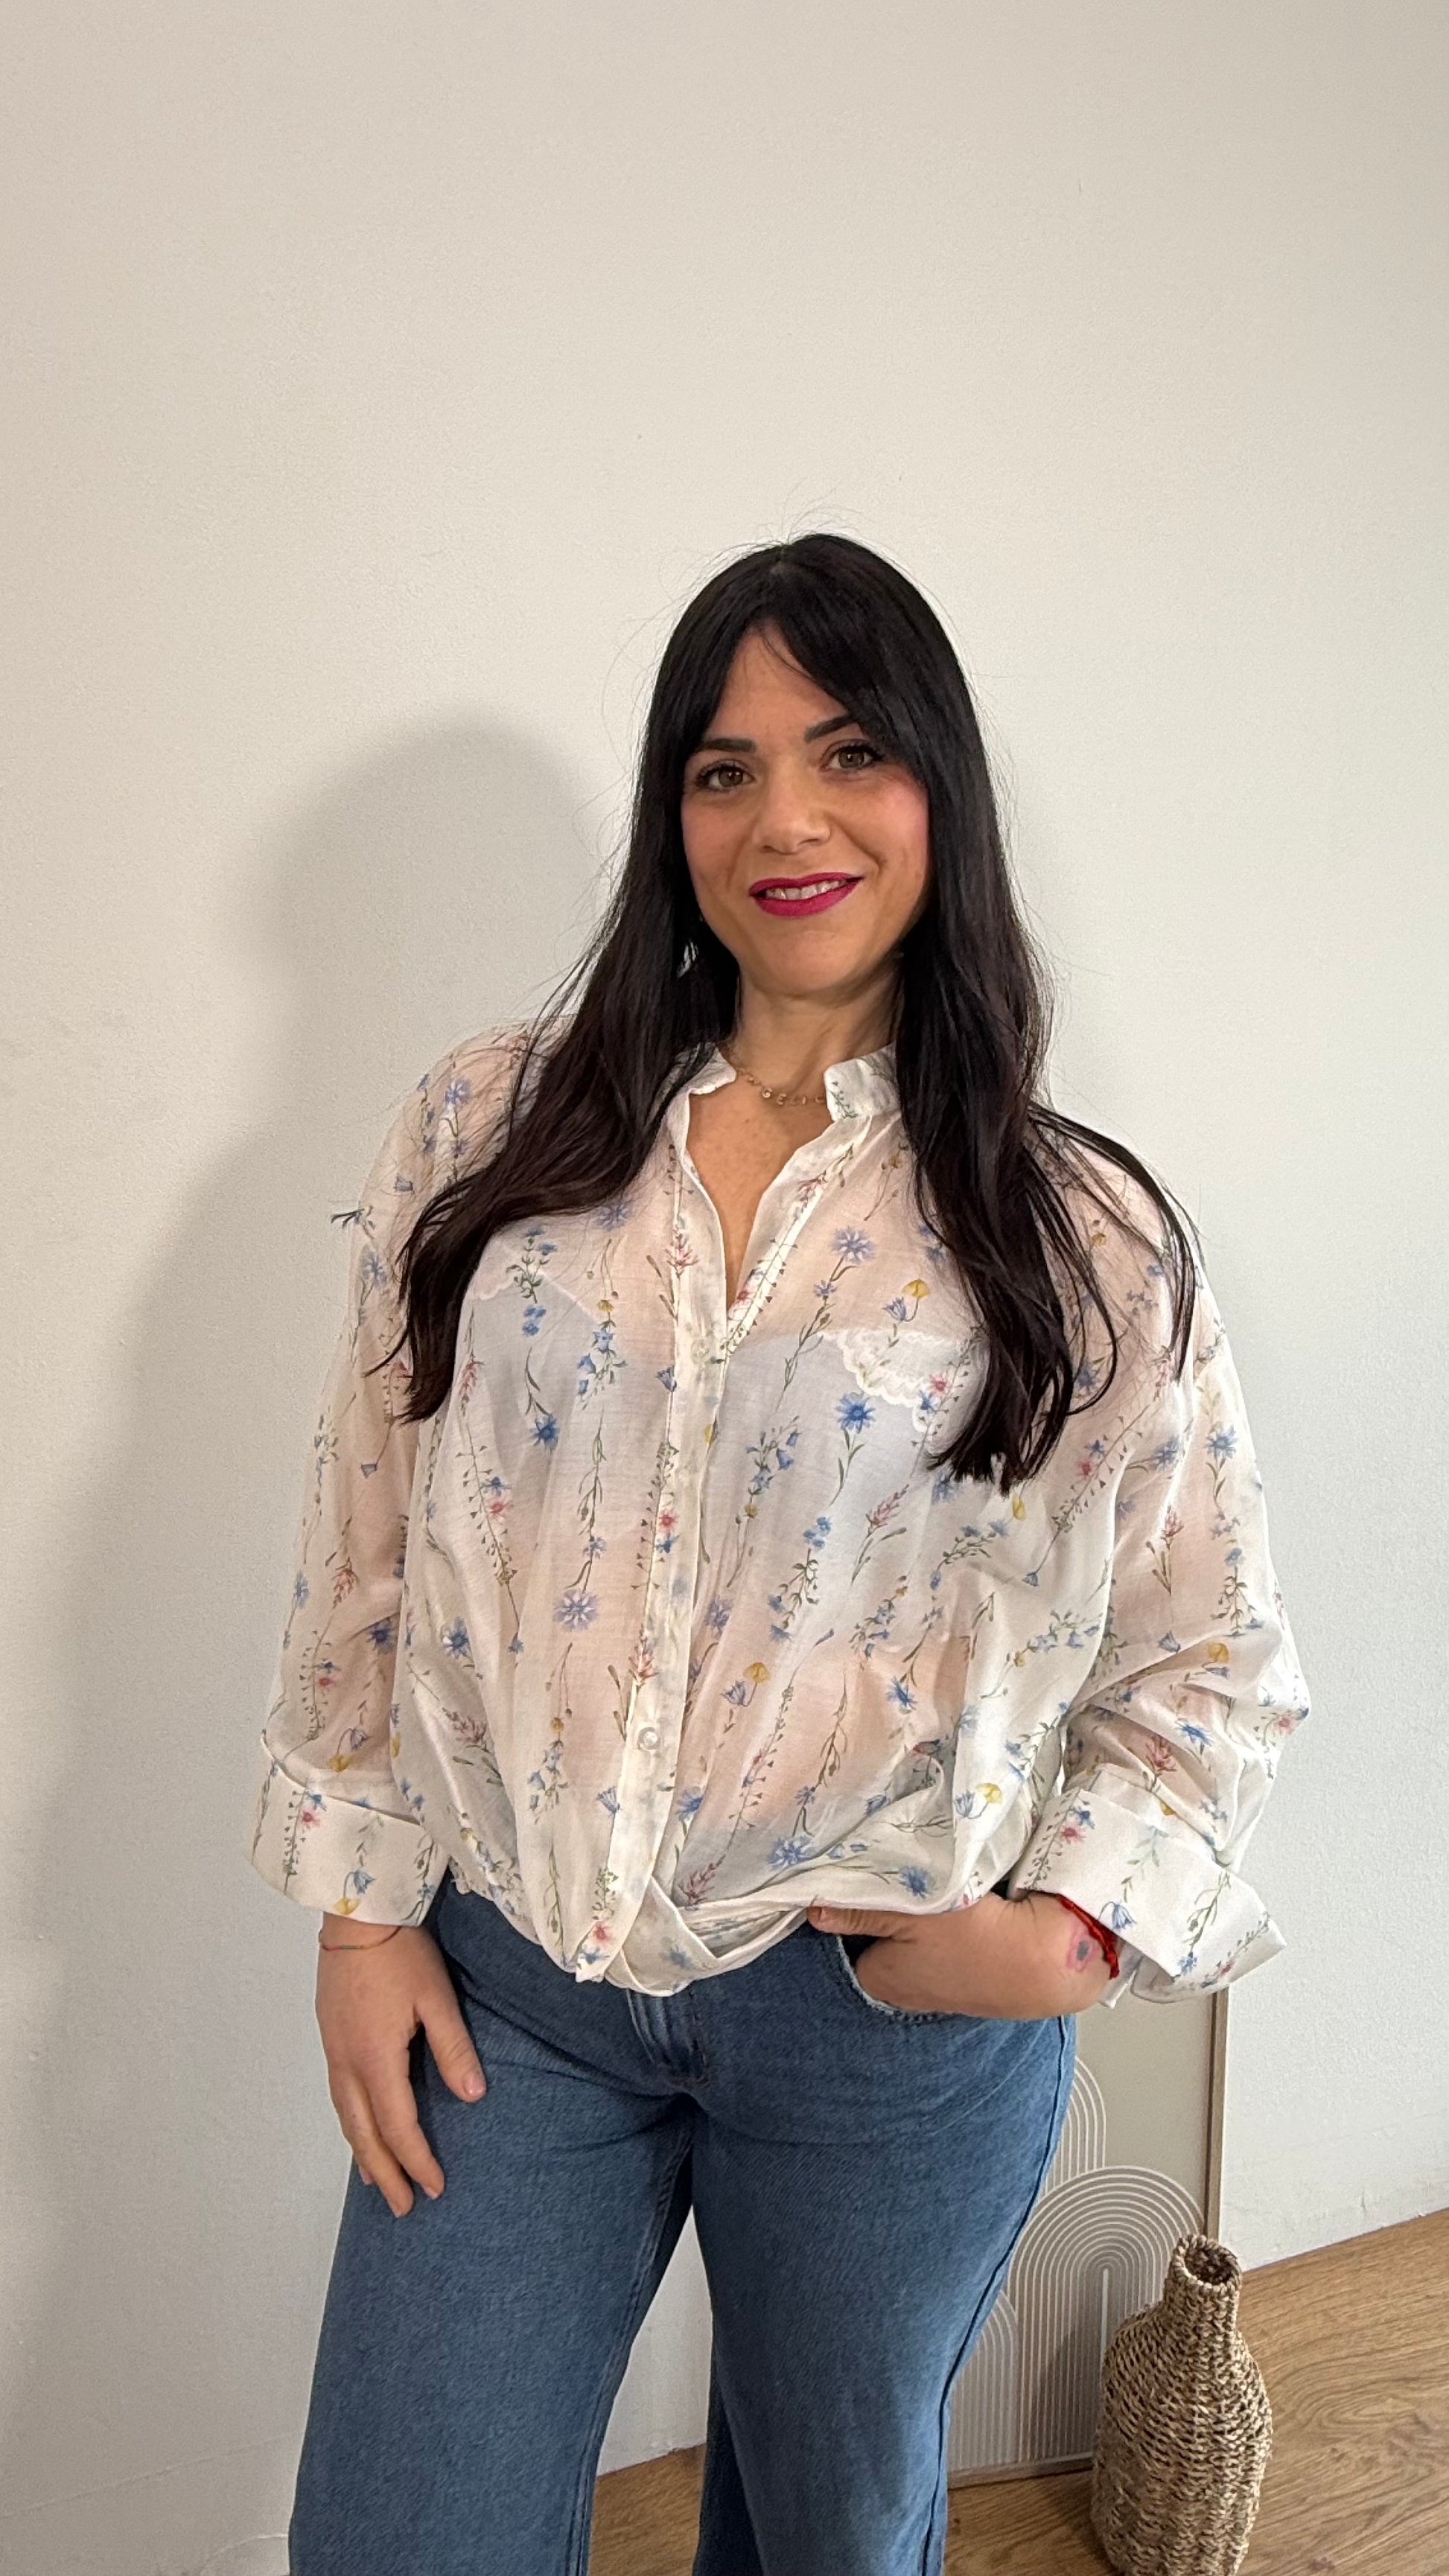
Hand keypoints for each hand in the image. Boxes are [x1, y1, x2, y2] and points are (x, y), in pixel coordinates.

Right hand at [315, 1921, 487, 2215]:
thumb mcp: (436, 1998)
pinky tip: (359, 2127)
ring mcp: (333, 2050)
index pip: (398, 2127)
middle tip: (402, 2207)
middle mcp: (347, 2063)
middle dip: (384, 2174)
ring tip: (375, 2181)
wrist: (356, 1913)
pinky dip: (351, 2124)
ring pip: (347, 2118)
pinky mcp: (329, 2035)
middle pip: (364, 2134)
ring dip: (363, 2153)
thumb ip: (453, 2048)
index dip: (417, 2160)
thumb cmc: (401, 1951)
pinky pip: (339, 2096)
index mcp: (376, 2058)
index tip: (435, 2188)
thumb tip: (473, 2097)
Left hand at [806, 1891, 1113, 2018]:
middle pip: (877, 1934)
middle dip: (885, 1904)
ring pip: (913, 1934)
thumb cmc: (978, 1941)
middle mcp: (905, 1989)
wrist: (1051, 1959)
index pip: (843, 1934)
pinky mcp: (971, 1970)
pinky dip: (949, 1918)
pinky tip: (962, 1897)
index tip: (856, 1870)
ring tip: (933, 1880)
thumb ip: (860, 1906)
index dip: (848, 1900)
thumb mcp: (909, 1912)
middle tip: (898, 1868)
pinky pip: (945, 1938)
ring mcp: (939, 1983)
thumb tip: (812, 1906)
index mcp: (878, 1979)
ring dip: (921, 1909)